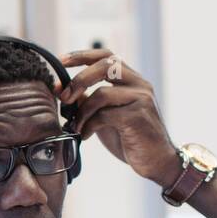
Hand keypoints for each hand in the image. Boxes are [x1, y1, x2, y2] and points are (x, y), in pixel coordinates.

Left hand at [58, 49, 179, 187]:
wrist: (156, 162)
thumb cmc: (129, 138)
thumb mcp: (104, 114)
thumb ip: (88, 99)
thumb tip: (61, 89)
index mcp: (131, 80)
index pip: (107, 56)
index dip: (82, 55)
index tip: (60, 61)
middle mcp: (139, 84)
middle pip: (106, 65)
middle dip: (79, 79)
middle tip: (64, 97)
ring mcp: (141, 99)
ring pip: (102, 93)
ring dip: (82, 111)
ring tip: (75, 125)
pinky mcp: (138, 116)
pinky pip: (105, 115)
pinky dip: (89, 125)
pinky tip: (85, 135)